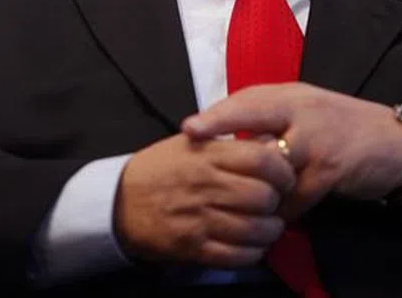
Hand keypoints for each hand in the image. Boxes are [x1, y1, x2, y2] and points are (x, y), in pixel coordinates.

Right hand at [113, 132, 294, 268]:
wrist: (118, 201)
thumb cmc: (160, 169)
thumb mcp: (190, 144)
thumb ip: (228, 145)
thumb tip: (273, 147)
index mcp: (205, 155)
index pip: (262, 159)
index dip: (282, 170)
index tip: (283, 176)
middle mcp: (204, 185)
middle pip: (264, 196)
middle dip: (277, 202)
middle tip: (273, 202)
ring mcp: (199, 219)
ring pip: (257, 230)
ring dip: (270, 230)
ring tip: (267, 225)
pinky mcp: (193, 248)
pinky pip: (239, 256)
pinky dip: (253, 253)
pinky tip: (251, 244)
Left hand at [181, 83, 401, 218]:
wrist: (394, 144)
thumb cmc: (339, 129)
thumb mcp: (305, 113)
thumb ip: (270, 119)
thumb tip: (223, 135)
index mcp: (290, 96)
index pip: (247, 99)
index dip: (216, 114)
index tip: (187, 127)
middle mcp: (301, 109)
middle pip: (254, 114)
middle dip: (221, 127)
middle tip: (192, 141)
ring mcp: (316, 137)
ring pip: (272, 163)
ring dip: (253, 185)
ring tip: (233, 199)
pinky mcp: (331, 167)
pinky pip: (296, 194)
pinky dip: (285, 208)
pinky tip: (276, 217)